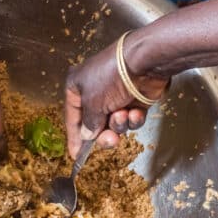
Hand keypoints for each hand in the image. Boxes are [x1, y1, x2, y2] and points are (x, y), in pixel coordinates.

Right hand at [64, 35, 168, 158]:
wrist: (144, 63)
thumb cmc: (111, 77)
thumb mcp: (92, 104)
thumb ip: (89, 124)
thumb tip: (87, 135)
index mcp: (77, 87)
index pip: (73, 118)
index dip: (75, 138)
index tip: (76, 155)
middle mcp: (95, 91)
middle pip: (96, 124)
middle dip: (104, 134)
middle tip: (110, 140)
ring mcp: (116, 96)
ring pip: (115, 124)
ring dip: (119, 124)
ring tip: (123, 115)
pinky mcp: (135, 100)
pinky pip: (131, 119)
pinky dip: (133, 118)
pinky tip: (135, 112)